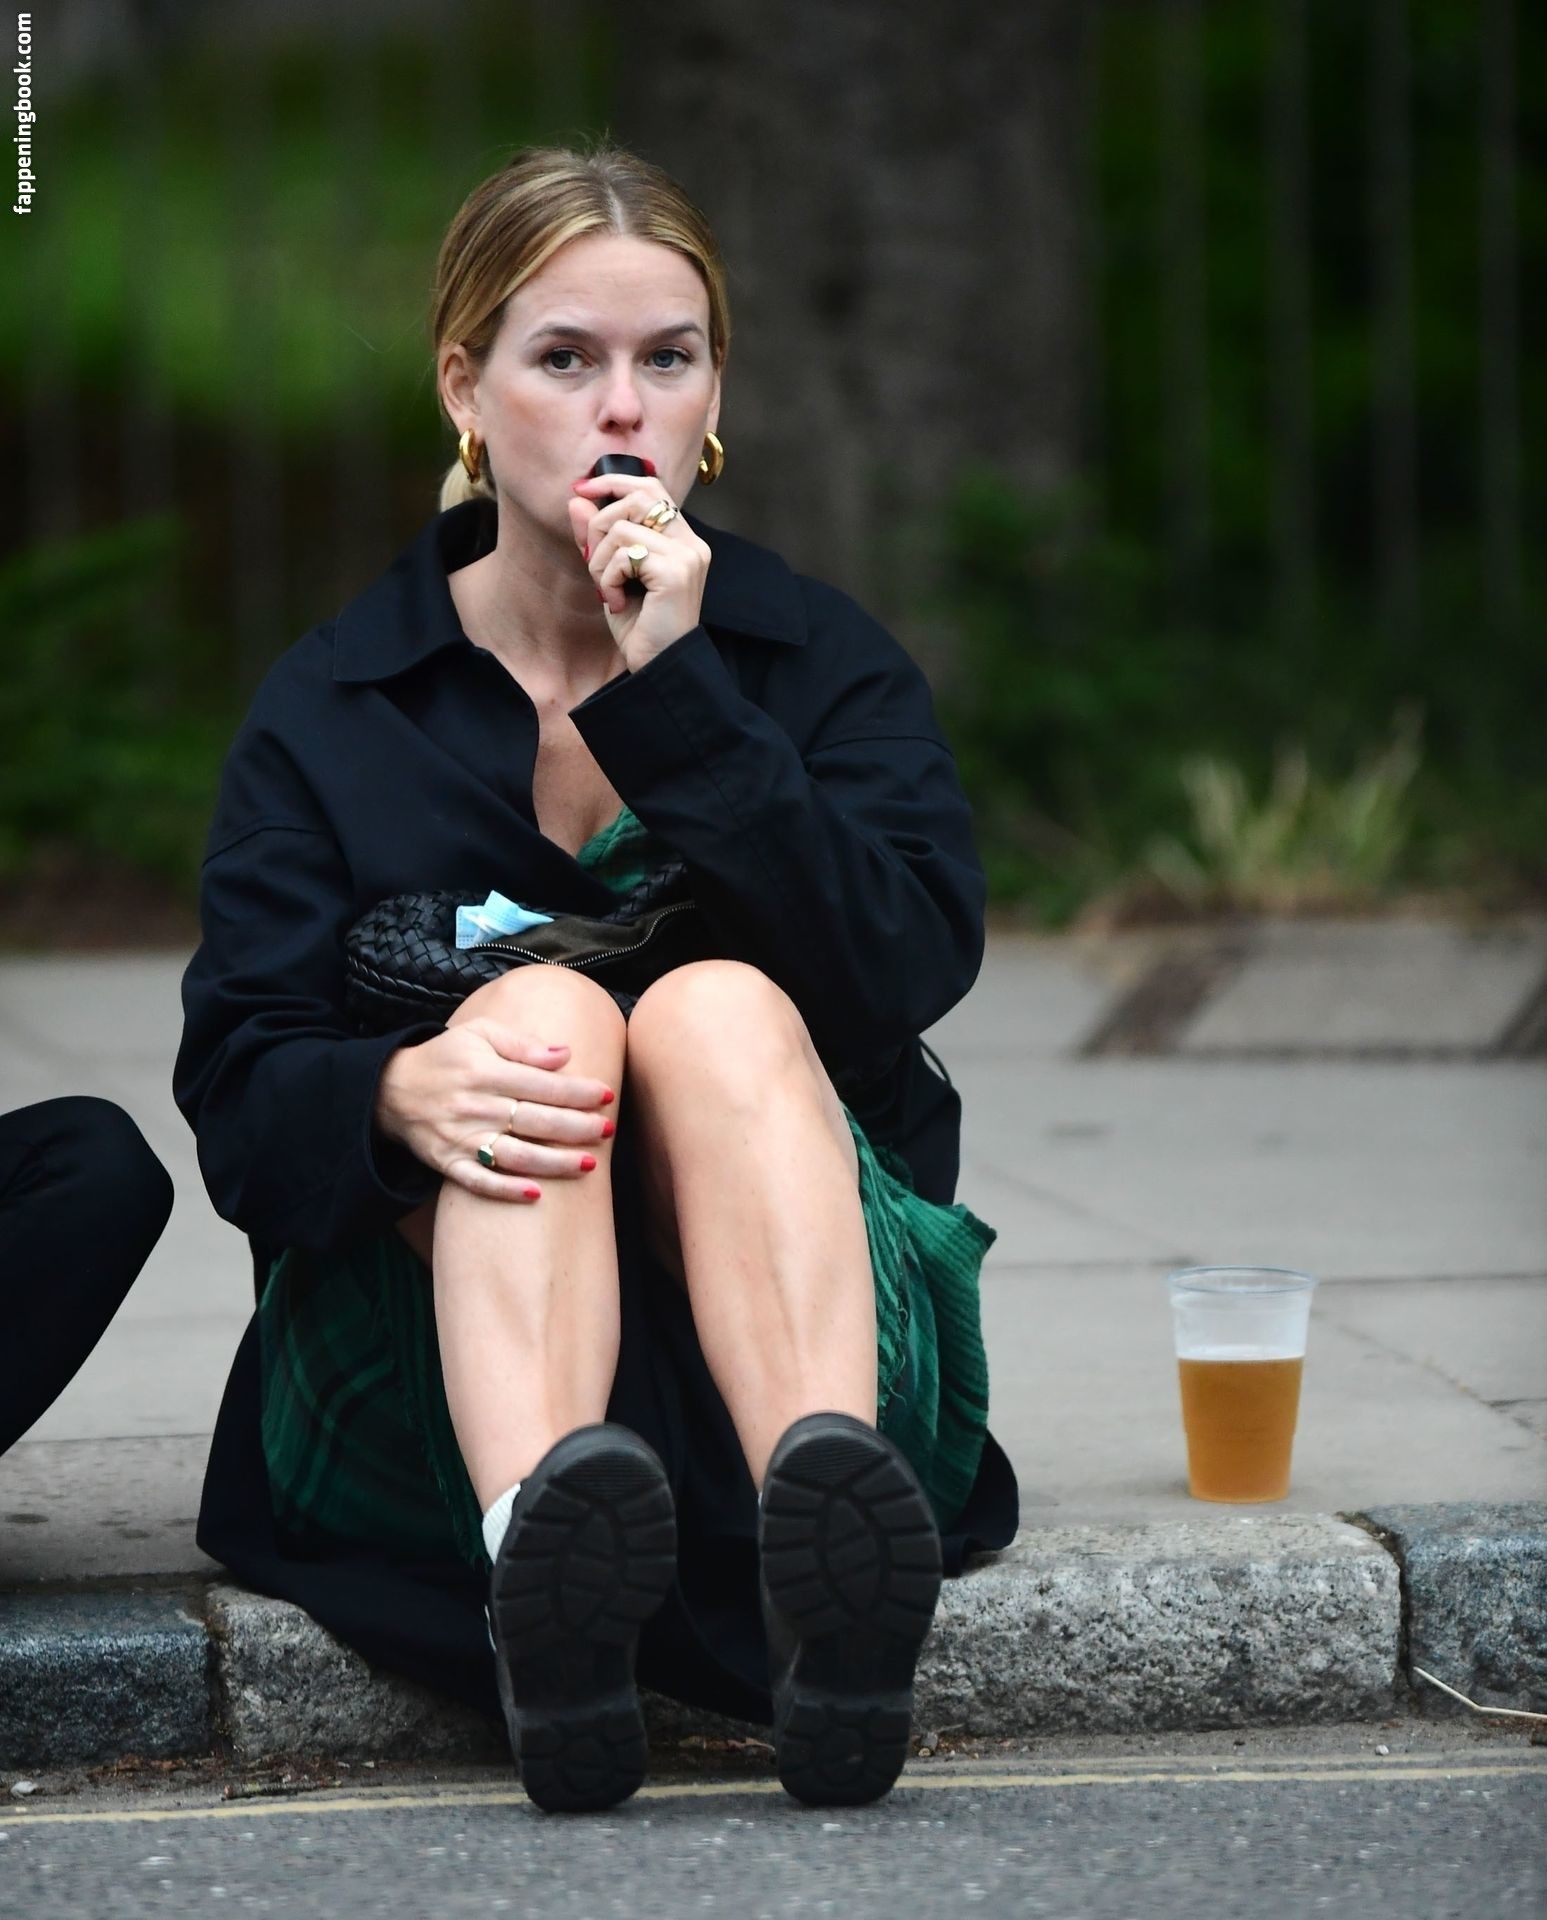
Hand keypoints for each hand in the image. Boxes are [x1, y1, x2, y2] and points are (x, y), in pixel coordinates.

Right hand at [374, 1018, 616, 1201]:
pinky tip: (537, 1194)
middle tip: (608, 1130)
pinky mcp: (448, 1163)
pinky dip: (507, 1190)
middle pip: (536, 1121)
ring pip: (515, 1155)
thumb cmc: (445, 1057)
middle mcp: (475, 1106)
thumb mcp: (479, 1034)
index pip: (542, 1084)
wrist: (390, 1090)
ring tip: (590, 1164)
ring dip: (555, 1163)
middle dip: (577, 1127)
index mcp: (485, 1071)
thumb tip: (565, 1054)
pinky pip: (480, 1182)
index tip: (606, 1095)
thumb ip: (522, 1044)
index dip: (577, 1091)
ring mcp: (460, 1138)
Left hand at [568, 472, 711, 670]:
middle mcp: (691, 542)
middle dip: (599, 524)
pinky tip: (616, 602)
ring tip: (607, 590)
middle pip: (636, 497)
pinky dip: (607, 579)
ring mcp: (687, 556)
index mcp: (682, 540)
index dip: (614, 481)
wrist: (657, 667)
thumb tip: (577, 498)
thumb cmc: (639, 626)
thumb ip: (597, 537)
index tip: (582, 491)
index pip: (651, 486)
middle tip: (592, 560)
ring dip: (600, 560)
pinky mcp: (675, 573)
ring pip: (622, 528)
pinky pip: (623, 555)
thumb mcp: (611, 574)